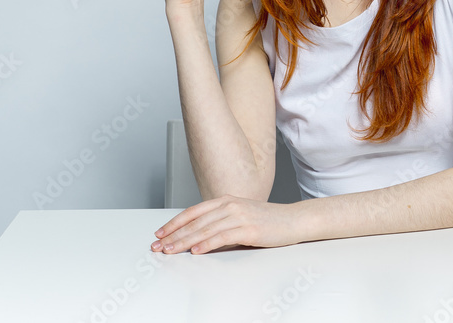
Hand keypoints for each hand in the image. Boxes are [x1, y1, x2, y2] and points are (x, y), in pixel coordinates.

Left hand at [150, 195, 306, 254]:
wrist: (293, 220)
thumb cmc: (267, 220)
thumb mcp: (240, 215)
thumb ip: (220, 221)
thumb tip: (196, 235)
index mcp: (225, 200)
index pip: (193, 212)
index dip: (174, 223)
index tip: (160, 233)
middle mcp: (230, 205)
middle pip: (195, 222)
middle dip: (174, 235)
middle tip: (159, 246)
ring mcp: (239, 216)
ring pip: (204, 230)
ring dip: (184, 241)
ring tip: (171, 250)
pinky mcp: (248, 229)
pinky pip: (222, 237)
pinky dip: (207, 244)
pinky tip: (196, 251)